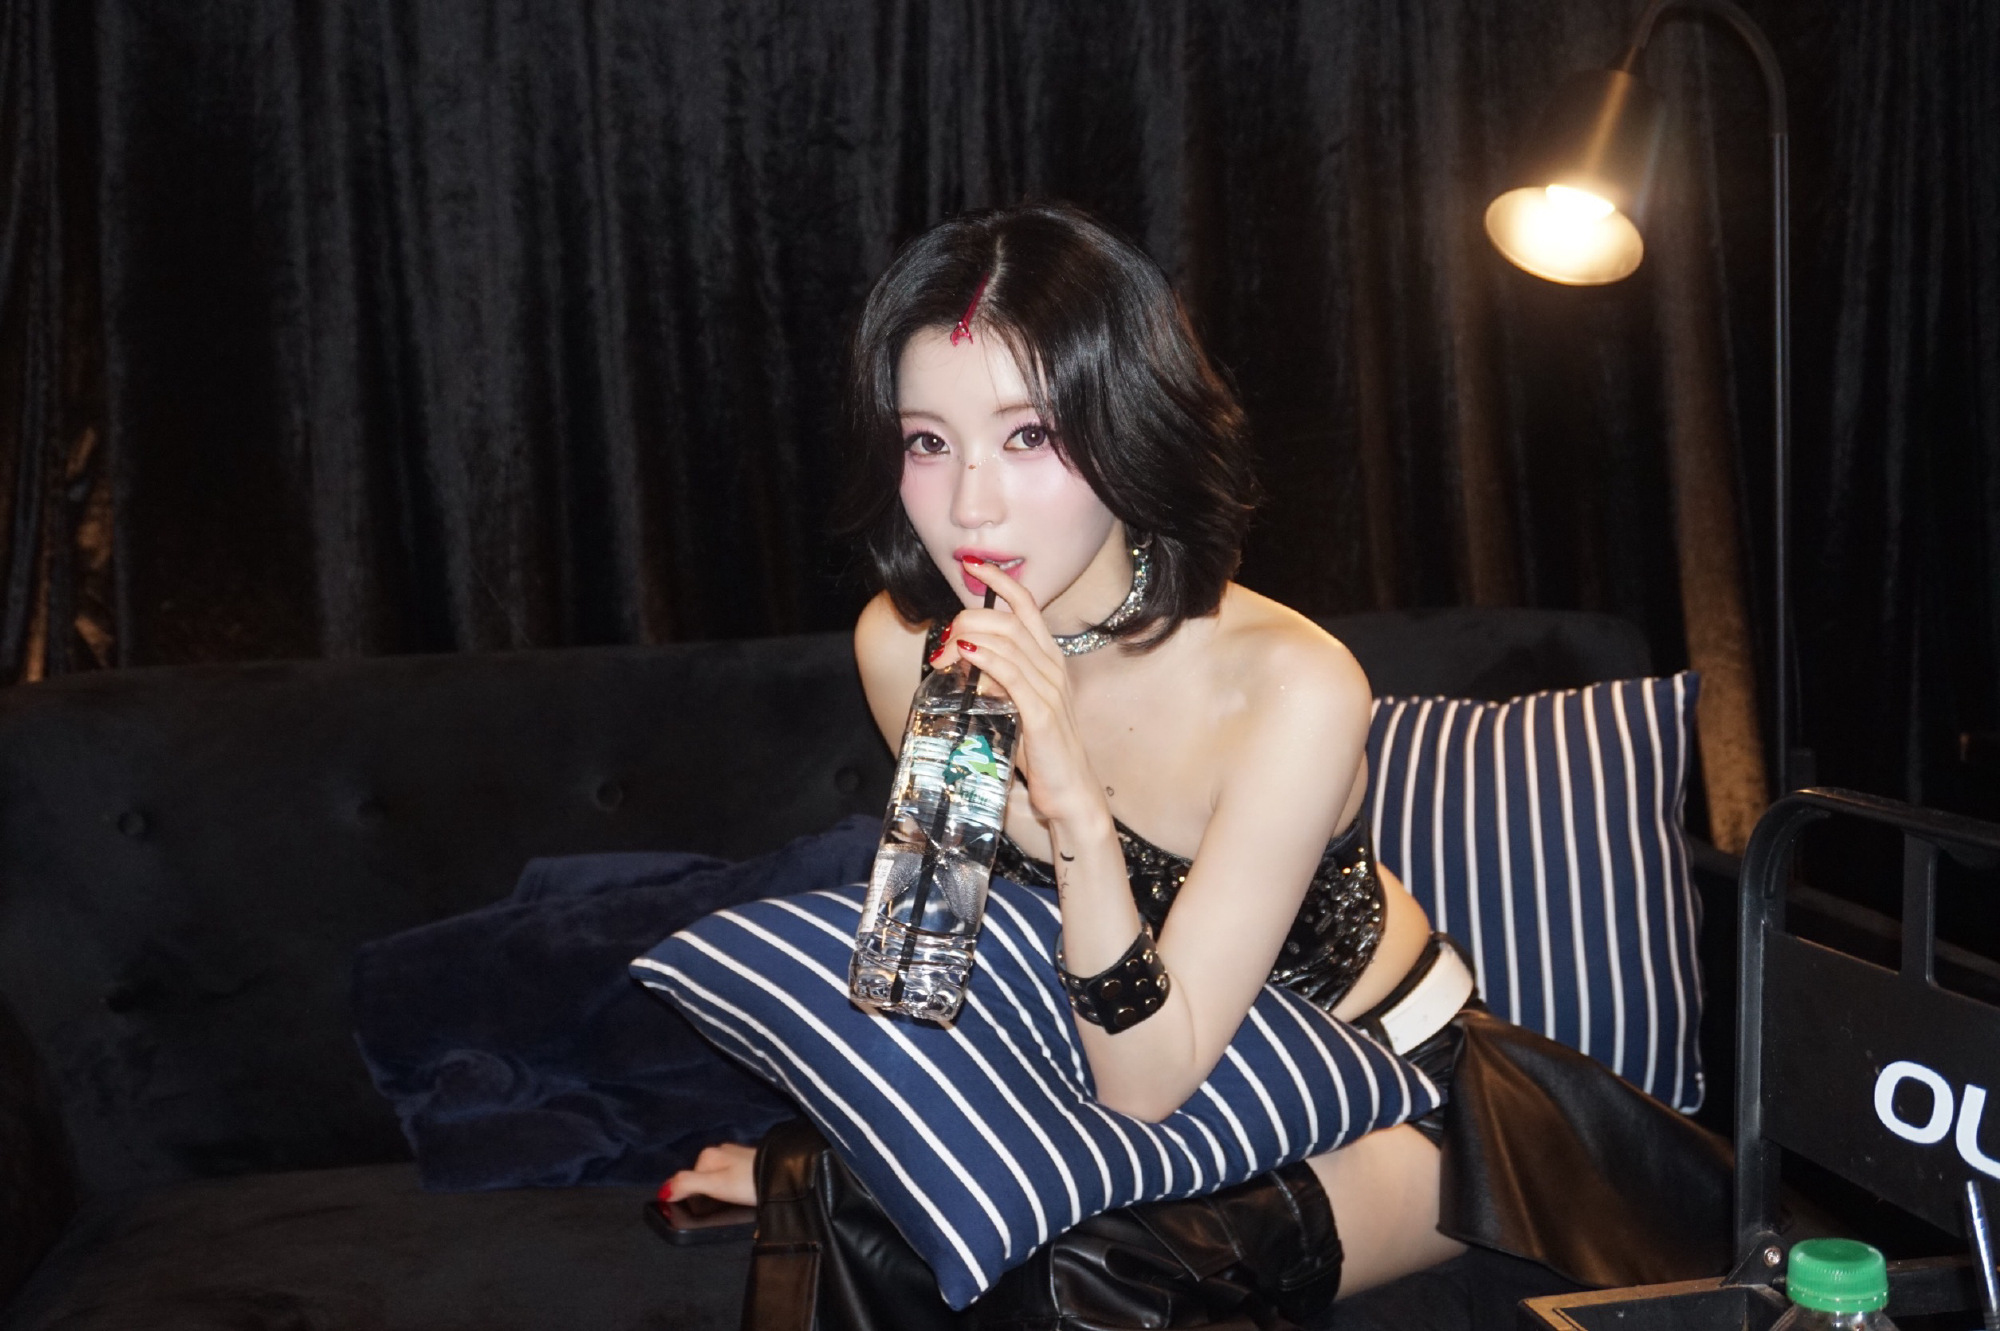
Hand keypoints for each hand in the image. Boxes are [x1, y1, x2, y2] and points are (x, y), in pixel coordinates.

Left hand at [929, 560, 1107, 832]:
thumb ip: (995, 680)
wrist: (1070, 792)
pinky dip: (986, 659)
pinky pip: (1011, 675)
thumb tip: (964, 660)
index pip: (1027, 605)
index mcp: (1049, 660)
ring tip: (945, 652)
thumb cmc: (1041, 751)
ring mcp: (1050, 689)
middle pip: (1009, 620)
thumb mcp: (1014, 706)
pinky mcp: (1042, 714)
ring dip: (968, 639)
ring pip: (1007, 642)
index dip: (1000, 580)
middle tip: (943, 642)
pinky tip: (966, 654)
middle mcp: (1053, 667)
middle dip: (969, 619)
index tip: (973, 566)